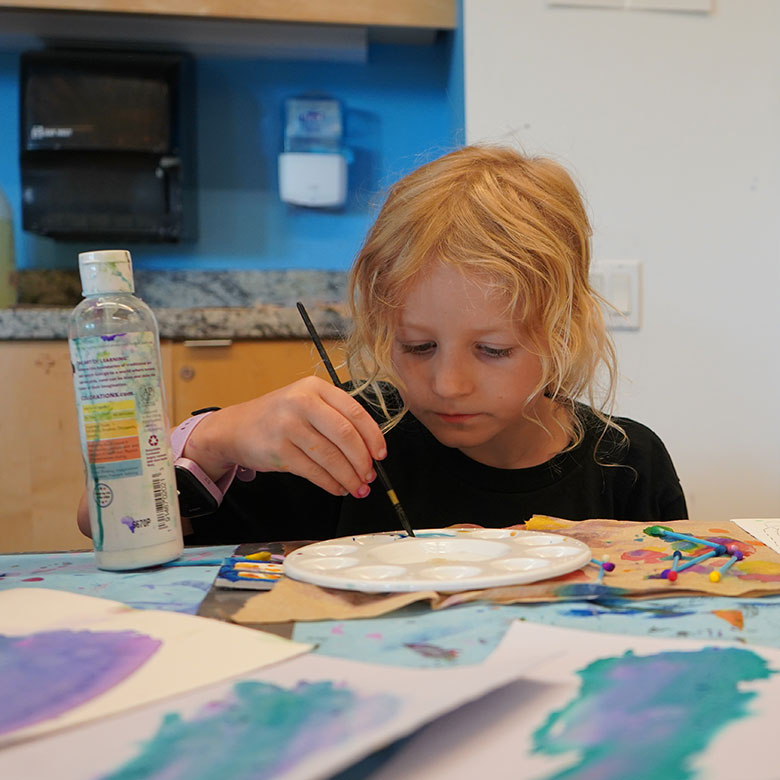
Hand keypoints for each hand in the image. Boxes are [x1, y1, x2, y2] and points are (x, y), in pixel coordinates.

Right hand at [184, 376, 386, 498]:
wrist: (235, 428)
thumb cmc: (277, 417)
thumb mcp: (306, 402)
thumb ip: (336, 417)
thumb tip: (369, 449)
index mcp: (315, 387)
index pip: (355, 412)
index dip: (373, 437)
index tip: (380, 454)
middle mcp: (302, 402)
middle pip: (346, 435)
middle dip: (363, 461)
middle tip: (369, 475)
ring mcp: (289, 426)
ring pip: (331, 457)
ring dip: (349, 476)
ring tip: (357, 486)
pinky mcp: (279, 450)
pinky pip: (314, 471)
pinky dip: (331, 483)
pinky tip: (337, 488)